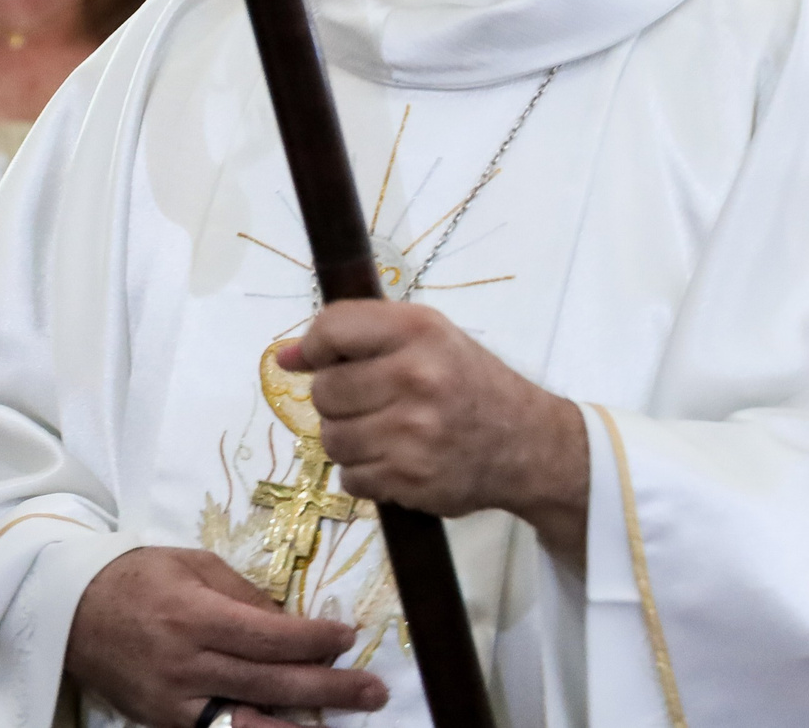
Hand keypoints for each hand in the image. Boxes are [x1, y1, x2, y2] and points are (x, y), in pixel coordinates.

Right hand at [63, 546, 386, 726]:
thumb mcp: (194, 565)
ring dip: (298, 727)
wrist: (71, 610)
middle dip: (328, 687)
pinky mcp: (164, 723)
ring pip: (247, 722)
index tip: (349, 636)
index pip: (271, 636)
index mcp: (196, 617)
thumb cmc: (138, 576)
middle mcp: (187, 664)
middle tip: (373, 690)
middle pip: (270, 682)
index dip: (315, 639)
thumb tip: (290, 624)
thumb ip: (244, 595)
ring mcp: (174, 702)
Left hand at [280, 301, 588, 565]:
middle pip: (325, 391)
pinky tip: (394, 458)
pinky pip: (350, 477)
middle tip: (369, 400)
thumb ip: (359, 337)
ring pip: (332, 438)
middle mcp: (416, 378)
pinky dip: (364, 472)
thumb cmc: (469, 381)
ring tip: (383, 431)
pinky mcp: (410, 480)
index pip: (332, 329)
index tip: (315, 359)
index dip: (314, 347)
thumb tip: (283, 359)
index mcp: (419, 330)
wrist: (525, 443)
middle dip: (337, 399)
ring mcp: (412, 434)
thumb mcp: (428, 337)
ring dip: (348, 438)